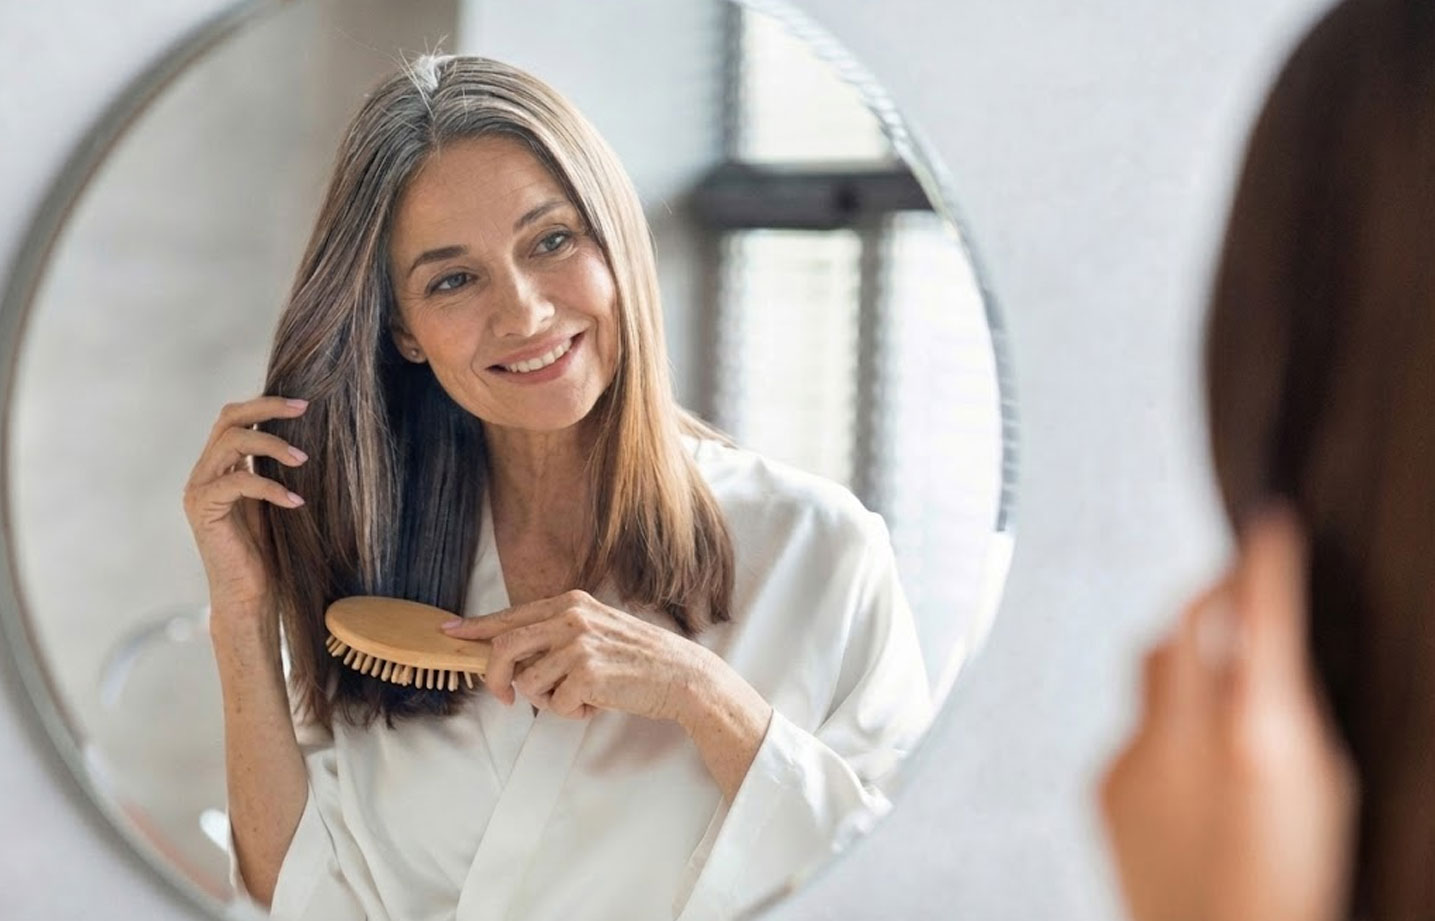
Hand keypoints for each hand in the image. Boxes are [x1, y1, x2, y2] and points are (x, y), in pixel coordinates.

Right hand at [182, 396, 310, 620]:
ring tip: (303, 459)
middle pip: (228, 419)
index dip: (265, 405)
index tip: (303, 403)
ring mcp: (199, 490)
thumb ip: (274, 467)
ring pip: (230, 442)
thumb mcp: (275, 498)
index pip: (234, 418)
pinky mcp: (203, 510)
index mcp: (219, 466)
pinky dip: (270, 487)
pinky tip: (295, 501)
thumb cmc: (270, 551)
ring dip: (272, 445)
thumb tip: (304, 434)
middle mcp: (204, 473)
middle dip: (266, 408)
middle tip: (303, 408)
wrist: (250, 595)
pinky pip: (237, 483)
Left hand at [440, 589, 714, 721]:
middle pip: (504, 647)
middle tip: (506, 698)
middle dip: (494, 679)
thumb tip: (508, 655)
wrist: (681, 675)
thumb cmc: (638, 658)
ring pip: (529, 683)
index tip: (450, 633)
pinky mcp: (587, 673)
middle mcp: (571, 617)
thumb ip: (556, 635)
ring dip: (548, 701)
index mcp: (571, 603)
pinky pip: (555, 705)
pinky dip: (572, 713)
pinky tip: (597, 703)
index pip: (510, 616)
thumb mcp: (596, 631)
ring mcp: (579, 644)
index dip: (476, 628)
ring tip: (581, 697)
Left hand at [1099, 505, 1356, 920]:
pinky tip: (1188, 767)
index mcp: (1257, 734)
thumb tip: (1270, 646)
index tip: (1270, 523)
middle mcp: (1185, 738)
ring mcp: (1133, 759)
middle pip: (1185, 621)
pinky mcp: (1100, 783)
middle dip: (1211, 591)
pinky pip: (1131, 728)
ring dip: (1185, 660)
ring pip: (1152, 671)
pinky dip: (1161, 728)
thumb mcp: (1324, 783)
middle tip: (1233, 584)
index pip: (1260, 612)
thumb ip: (1291, 708)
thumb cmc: (1293, 883)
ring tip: (1218, 683)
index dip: (1265, 558)